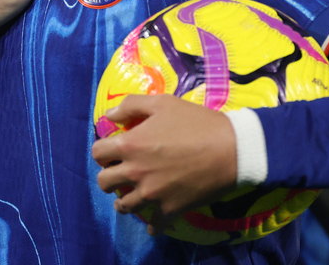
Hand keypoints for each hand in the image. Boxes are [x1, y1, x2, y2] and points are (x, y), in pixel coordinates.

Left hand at [91, 94, 236, 229]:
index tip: (113, 151)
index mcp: (130, 145)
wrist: (231, 149)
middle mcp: (135, 172)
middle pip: (103, 183)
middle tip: (121, 172)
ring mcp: (151, 194)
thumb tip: (109, 115)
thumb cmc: (196, 122)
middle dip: (109, 176)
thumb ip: (131, 105)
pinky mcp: (170, 210)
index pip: (97, 153)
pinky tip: (154, 217)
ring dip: (124, 199)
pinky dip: (151, 223)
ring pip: (123, 206)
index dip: (103, 151)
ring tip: (133, 194)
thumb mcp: (162, 103)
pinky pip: (152, 225)